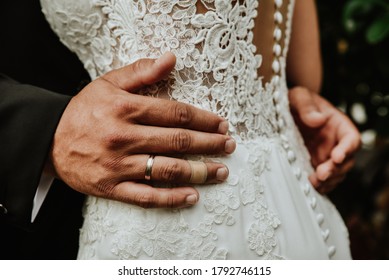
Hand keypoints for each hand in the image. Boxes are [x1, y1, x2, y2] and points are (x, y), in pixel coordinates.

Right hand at [48, 52, 234, 207]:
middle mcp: (124, 137)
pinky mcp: (111, 187)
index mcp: (126, 109)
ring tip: (221, 171)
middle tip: (229, 146)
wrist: (50, 140)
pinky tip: (192, 196)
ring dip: (199, 171)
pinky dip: (171, 198)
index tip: (222, 124)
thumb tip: (172, 58)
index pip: (176, 114)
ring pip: (168, 169)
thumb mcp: (108, 83)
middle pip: (178, 141)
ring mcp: (118, 165)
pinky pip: (147, 196)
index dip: (204, 120)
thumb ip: (142, 71)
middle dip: (209, 144)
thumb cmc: (84, 110)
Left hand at [289, 87, 360, 193]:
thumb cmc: (297, 100)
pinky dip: (320, 185)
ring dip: (328, 181)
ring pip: (336, 173)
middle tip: (321, 174)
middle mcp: (336, 142)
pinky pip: (323, 179)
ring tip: (314, 183)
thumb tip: (318, 120)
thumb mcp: (299, 96)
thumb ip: (307, 106)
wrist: (286, 110)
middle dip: (336, 170)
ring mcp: (326, 155)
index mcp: (339, 125)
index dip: (347, 149)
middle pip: (346, 161)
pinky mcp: (314, 164)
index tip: (336, 157)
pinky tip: (311, 188)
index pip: (351, 139)